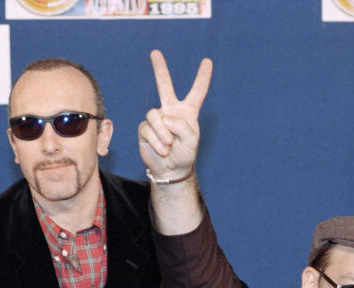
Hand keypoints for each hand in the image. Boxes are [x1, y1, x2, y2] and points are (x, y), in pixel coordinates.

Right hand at [138, 50, 212, 181]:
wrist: (170, 170)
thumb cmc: (184, 155)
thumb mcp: (191, 141)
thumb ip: (182, 126)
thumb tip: (164, 118)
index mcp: (187, 112)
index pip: (197, 92)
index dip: (202, 77)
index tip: (207, 61)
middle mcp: (171, 111)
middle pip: (164, 86)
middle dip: (160, 69)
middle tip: (155, 52)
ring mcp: (157, 119)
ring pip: (154, 115)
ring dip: (163, 132)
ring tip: (169, 144)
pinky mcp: (145, 128)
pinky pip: (148, 129)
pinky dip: (156, 141)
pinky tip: (163, 149)